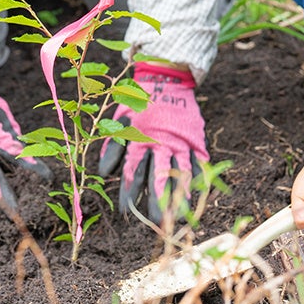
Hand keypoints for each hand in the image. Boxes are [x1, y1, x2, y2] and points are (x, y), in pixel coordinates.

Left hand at [99, 62, 207, 220]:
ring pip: (181, 173)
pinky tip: (197, 197)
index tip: (125, 212)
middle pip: (160, 176)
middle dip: (158, 201)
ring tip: (179, 216)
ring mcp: (182, 142)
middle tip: (156, 223)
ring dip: (180, 196)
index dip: (130, 192)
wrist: (165, 80)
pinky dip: (198, 180)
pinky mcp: (196, 140)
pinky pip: (199, 163)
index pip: (134, 171)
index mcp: (141, 138)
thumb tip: (104, 173)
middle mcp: (162, 142)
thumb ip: (113, 147)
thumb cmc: (138, 104)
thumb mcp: (120, 121)